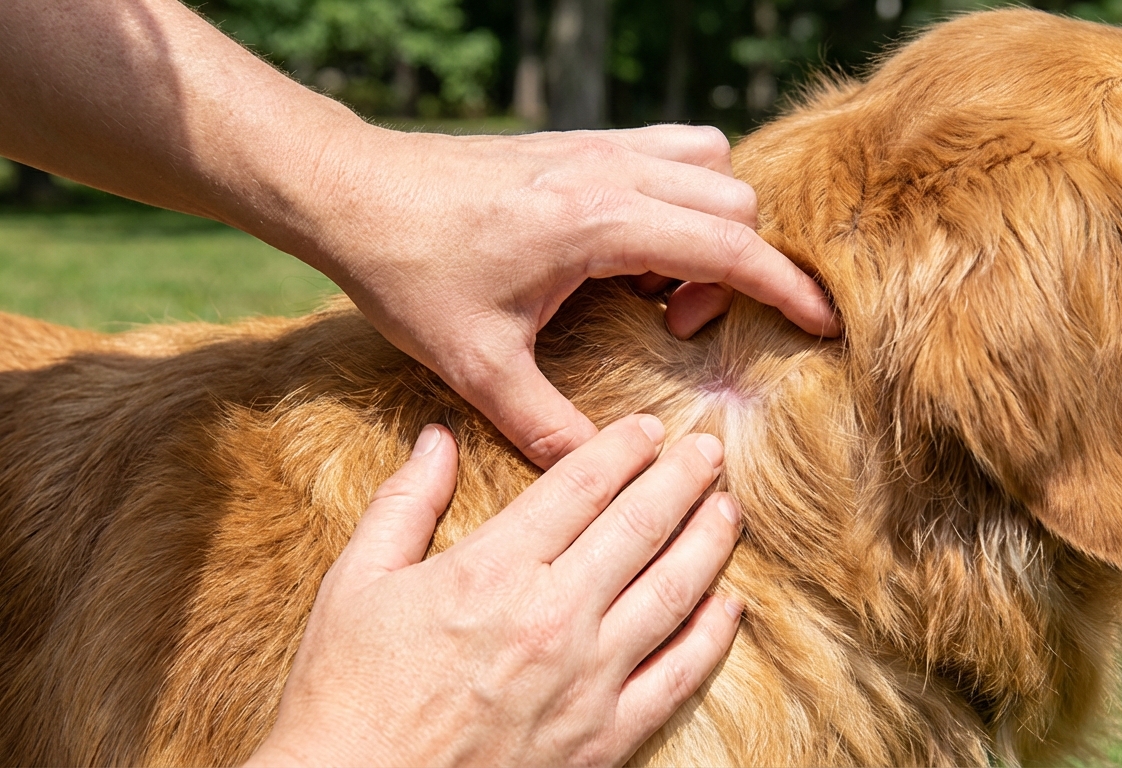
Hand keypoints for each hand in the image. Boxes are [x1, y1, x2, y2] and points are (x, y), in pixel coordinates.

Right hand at [246, 415, 743, 767]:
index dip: (623, 447)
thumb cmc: (347, 692)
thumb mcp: (358, 582)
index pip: (580, 485)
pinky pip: (679, 676)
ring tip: (728, 509)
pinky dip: (712, 636)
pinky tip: (728, 605)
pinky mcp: (604, 736)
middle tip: (709, 450)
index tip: (649, 427)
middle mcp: (553, 615)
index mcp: (494, 569)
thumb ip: (407, 502)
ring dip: (709, 542)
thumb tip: (437, 436)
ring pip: (673, 591)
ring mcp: (587, 679)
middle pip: (641, 525)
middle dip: (683, 478)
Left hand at [295, 125, 838, 467]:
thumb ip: (545, 426)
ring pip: (711, 165)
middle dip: (735, 267)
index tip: (823, 324)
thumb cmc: (408, 270)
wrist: (350, 189)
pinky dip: (682, 194)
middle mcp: (611, 170)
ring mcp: (597, 146)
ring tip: (658, 285)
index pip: (730, 244)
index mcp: (598, 220)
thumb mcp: (475, 365)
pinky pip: (670, 150)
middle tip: (674, 327)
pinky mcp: (579, 142)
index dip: (787, 286)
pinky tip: (634, 247)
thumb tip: (603, 472)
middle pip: (735, 202)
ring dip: (711, 223)